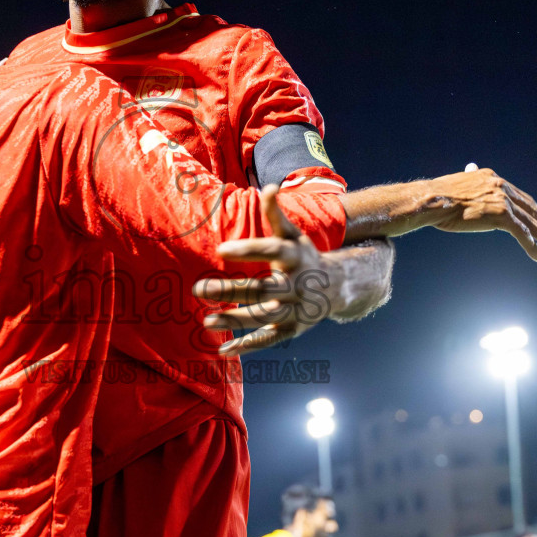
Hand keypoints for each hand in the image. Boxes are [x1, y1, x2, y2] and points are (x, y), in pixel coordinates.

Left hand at [192, 185, 334, 354]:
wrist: (338, 288)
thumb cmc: (305, 258)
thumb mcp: (294, 235)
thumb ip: (277, 214)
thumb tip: (267, 187)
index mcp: (296, 258)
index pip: (271, 251)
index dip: (248, 250)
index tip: (221, 249)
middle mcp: (297, 285)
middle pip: (262, 289)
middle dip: (230, 290)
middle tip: (198, 289)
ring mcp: (296, 310)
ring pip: (263, 317)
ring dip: (234, 320)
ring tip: (206, 321)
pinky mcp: (292, 329)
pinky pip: (268, 339)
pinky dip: (247, 346)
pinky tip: (223, 349)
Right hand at [419, 167, 536, 260]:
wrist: (433, 200)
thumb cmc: (438, 195)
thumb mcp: (457, 183)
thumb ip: (469, 179)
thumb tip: (470, 168)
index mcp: (493, 179)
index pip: (519, 196)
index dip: (532, 208)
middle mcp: (502, 187)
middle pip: (530, 208)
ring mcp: (503, 201)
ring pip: (531, 222)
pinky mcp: (501, 215)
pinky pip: (521, 233)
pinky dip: (531, 246)